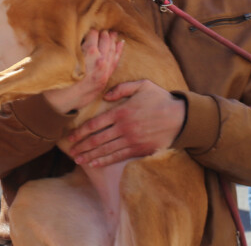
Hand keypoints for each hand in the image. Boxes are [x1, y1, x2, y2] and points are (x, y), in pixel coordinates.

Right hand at [44, 30, 122, 114]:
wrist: (63, 102)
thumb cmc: (59, 78)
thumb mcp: (64, 58)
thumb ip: (73, 46)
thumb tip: (78, 35)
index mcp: (90, 52)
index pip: (93, 33)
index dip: (89, 30)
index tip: (86, 27)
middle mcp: (100, 59)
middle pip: (104, 39)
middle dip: (102, 33)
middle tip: (100, 28)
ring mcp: (105, 69)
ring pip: (112, 49)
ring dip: (111, 39)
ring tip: (111, 32)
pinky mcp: (106, 77)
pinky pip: (116, 61)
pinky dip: (119, 51)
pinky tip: (120, 43)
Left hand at [63, 80, 185, 167]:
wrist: (181, 118)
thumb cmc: (160, 99)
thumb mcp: (142, 85)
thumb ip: (121, 88)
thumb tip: (105, 96)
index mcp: (121, 111)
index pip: (95, 124)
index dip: (80, 132)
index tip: (70, 138)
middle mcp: (124, 127)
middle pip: (97, 139)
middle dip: (81, 147)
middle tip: (70, 152)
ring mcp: (132, 140)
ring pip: (106, 150)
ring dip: (90, 156)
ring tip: (78, 160)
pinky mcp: (140, 150)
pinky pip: (118, 157)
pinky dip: (105, 161)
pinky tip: (95, 164)